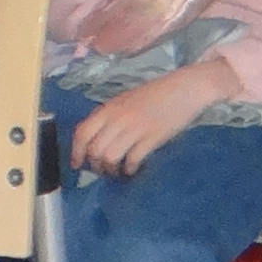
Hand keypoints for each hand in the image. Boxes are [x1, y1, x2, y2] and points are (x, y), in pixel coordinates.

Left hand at [69, 66, 227, 176]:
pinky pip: (132, 159)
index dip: (75, 152)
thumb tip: (96, 139)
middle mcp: (118, 118)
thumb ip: (110, 117)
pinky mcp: (153, 137)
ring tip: (117, 173)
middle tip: (102, 172)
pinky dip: (129, 169)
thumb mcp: (125, 101)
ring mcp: (135, 128)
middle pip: (94, 149)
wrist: (185, 88)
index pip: (82, 132)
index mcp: (109, 108)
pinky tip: (133, 170)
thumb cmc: (155, 94)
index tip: (77, 165)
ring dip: (110, 170)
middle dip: (94, 166)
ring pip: (110, 156)